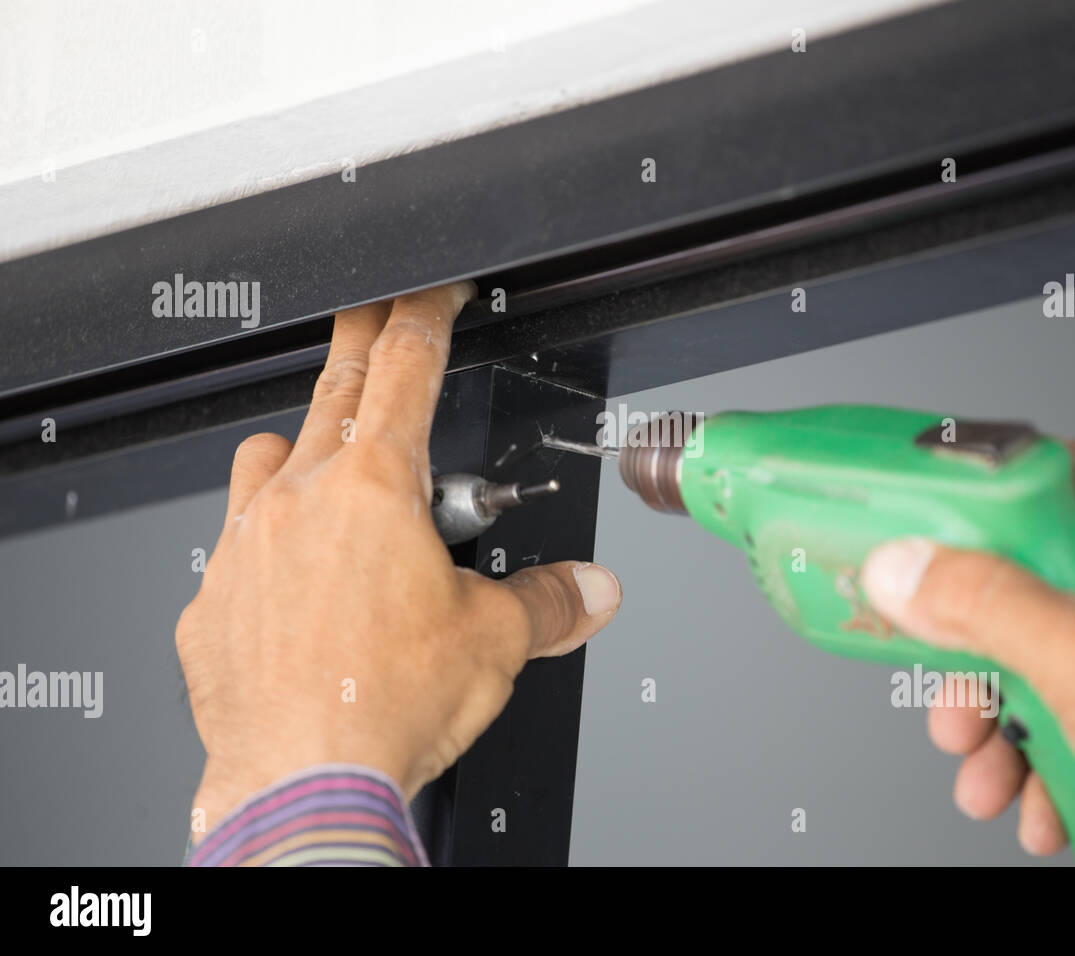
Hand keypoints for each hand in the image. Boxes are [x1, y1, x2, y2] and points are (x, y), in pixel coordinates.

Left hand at [177, 284, 621, 836]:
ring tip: (327, 468)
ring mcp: (246, 545)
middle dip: (357, 339)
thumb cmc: (384, 705)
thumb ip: (551, 602)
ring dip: (299, 448)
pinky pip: (236, 546)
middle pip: (330, 389)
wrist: (301, 783)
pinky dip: (267, 546)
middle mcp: (300, 500)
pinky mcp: (213, 600)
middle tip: (368, 310)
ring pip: (265, 460)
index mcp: (376, 488)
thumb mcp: (496, 643)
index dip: (424, 313)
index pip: (405, 368)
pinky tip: (295, 586)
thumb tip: (592, 591)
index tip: (431, 288)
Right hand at [862, 441, 1074, 864]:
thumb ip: (987, 605)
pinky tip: (1041, 800)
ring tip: (991, 775)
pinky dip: (1047, 753)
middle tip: (956, 700)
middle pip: (1035, 582)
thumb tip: (906, 567)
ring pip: (1050, 655)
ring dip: (1004, 722)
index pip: (1054, 479)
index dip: (983, 510)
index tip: (928, 548)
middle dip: (980, 657)